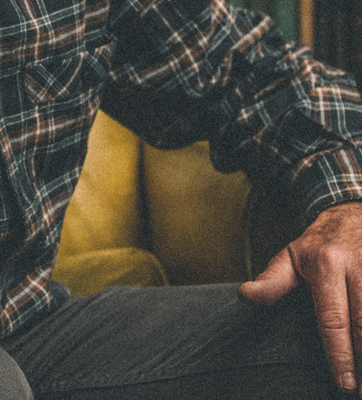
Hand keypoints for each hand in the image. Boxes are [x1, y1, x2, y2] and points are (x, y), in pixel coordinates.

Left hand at [240, 200, 361, 394]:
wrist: (351, 213)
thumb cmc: (318, 245)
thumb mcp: (291, 257)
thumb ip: (272, 280)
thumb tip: (245, 295)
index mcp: (327, 264)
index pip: (333, 318)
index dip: (340, 354)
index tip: (343, 385)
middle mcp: (358, 266)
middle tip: (361, 393)